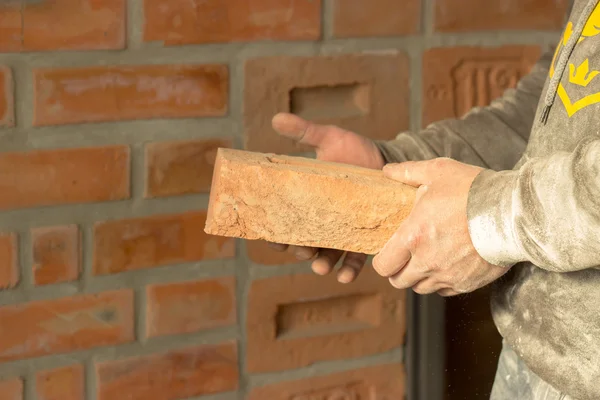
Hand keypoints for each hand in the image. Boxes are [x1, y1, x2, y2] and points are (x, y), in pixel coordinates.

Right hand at [268, 112, 385, 282]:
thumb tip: (277, 117)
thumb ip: (304, 132)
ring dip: (321, 264)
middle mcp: (323, 220)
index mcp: (308, 200)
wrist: (388, 159)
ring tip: (321, 266)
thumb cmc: (354, 150)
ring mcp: (343, 231)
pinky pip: (354, 259)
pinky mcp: (364, 237)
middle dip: (300, 250)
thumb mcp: (329, 138)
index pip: (286, 220)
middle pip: (304, 242)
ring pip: (326, 255)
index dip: (276, 232)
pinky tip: (345, 275)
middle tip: (301, 251)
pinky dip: (348, 270)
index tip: (273, 238)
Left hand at [372, 158, 508, 295]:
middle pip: (398, 281)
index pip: (382, 265)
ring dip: (418, 277)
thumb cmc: (474, 190)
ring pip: (420, 288)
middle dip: (397, 270)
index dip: (381, 260)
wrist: (514, 212)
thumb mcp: (438, 171)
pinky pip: (443, 291)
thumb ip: (408, 172)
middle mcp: (427, 262)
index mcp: (413, 237)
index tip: (388, 250)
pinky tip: (446, 264)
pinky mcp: (467, 283)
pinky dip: (440, 282)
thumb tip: (387, 170)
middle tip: (405, 256)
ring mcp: (447, 275)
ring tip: (425, 259)